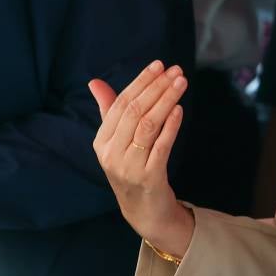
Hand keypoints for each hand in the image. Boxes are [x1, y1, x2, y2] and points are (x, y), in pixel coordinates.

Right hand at [89, 61, 193, 258]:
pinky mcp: (149, 177)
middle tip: (176, 71)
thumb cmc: (131, 166)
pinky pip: (161, 146)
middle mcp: (111, 153)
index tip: (159, 65)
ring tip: (181, 83)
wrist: (143, 209)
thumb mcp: (117, 140)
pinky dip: (170, 126)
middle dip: (156, 87)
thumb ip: (108, 110)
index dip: (140, 82)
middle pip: (134, 112)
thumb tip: (94, 82)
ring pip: (147, 125)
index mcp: (101, 141)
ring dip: (166, 101)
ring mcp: (129, 166)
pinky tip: (179, 109)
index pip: (119, 104)